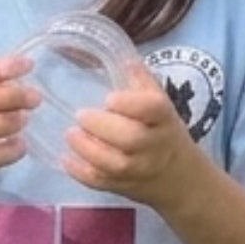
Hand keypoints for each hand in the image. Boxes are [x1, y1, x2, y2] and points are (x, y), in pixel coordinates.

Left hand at [62, 61, 212, 211]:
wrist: (178, 177)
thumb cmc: (162, 132)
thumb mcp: (160, 105)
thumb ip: (142, 82)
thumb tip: (124, 56)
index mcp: (164, 119)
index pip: (154, 109)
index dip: (131, 103)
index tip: (109, 98)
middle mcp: (154, 145)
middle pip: (131, 138)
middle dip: (102, 126)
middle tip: (80, 115)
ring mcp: (139, 169)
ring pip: (115, 164)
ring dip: (87, 150)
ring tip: (70, 134)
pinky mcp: (124, 187)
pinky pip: (101, 183)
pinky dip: (80, 173)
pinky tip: (66, 159)